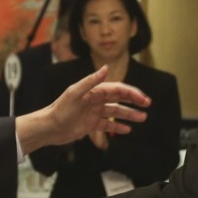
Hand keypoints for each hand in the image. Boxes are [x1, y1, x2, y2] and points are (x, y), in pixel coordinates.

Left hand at [16, 66, 149, 154]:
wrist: (49, 127)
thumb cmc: (60, 109)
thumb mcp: (75, 93)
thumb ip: (91, 81)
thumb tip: (106, 68)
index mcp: (94, 90)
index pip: (117, 89)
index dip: (132, 93)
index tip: (144, 99)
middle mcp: (96, 99)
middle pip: (119, 98)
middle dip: (134, 101)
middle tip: (148, 105)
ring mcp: (94, 112)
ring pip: (116, 112)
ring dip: (129, 115)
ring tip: (142, 118)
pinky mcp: (91, 124)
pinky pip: (107, 124)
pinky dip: (117, 126)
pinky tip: (127, 130)